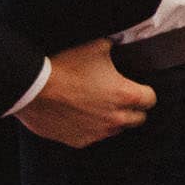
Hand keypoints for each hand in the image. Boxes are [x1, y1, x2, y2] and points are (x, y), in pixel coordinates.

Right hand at [13, 39, 155, 147]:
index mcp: (124, 95)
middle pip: (138, 119)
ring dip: (113, 119)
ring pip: (116, 130)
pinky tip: (82, 115)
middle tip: (121, 99)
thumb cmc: (64, 67)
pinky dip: (91, 128)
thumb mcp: (98, 47)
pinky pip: (93, 137)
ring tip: (99, 106)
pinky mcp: (78, 141)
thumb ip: (115, 47)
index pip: (150, 99)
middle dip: (133, 109)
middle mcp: (114, 118)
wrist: (33, 88)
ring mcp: (96, 132)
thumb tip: (119, 43)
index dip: (145, 92)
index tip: (139, 89)